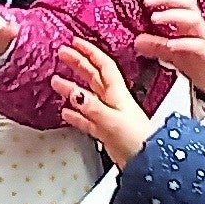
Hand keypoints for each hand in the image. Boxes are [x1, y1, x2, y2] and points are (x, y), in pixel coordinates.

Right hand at [52, 39, 160, 164]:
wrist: (148, 161)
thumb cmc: (138, 139)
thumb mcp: (112, 120)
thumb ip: (92, 107)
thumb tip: (74, 93)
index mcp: (117, 93)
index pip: (102, 65)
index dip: (89, 51)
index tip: (75, 42)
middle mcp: (113, 101)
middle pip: (93, 76)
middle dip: (78, 63)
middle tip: (63, 53)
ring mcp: (108, 115)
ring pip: (86, 97)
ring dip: (71, 88)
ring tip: (56, 81)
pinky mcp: (105, 131)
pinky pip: (86, 119)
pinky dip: (75, 114)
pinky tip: (66, 113)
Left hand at [135, 0, 204, 97]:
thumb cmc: (196, 61)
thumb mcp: (171, 52)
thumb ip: (155, 44)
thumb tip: (136, 40)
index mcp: (187, 21)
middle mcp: (196, 26)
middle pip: (187, 2)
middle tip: (148, 0)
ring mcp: (203, 39)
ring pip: (193, 19)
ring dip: (173, 15)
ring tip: (155, 18)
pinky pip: (198, 45)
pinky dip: (184, 42)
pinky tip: (170, 44)